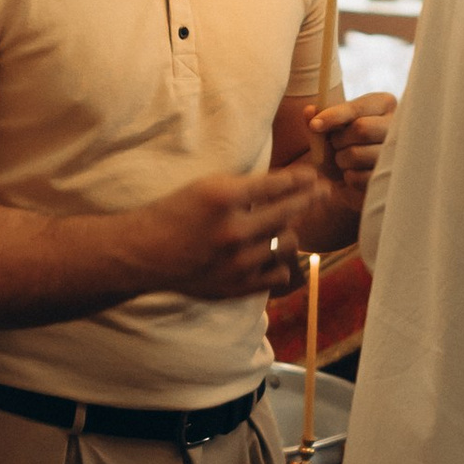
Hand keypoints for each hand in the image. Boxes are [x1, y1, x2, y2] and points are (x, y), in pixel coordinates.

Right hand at [135, 163, 328, 304]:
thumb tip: (287, 184)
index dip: (302, 179)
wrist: (142, 254)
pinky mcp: (236, 286)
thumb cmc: (172, 214)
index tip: (313, 176)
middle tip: (321, 192)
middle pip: (290, 212)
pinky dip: (280, 263)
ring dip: (290, 232)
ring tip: (285, 225)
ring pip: (287, 243)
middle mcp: (233, 231)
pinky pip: (278, 274)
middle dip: (310, 199)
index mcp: (223, 198)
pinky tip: (272, 254)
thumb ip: (245, 187)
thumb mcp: (205, 187)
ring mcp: (237, 262)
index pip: (278, 184)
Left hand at [306, 93, 395, 202]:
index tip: (314, 125)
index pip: (357, 108)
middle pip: (361, 129)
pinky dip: (348, 177)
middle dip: (338, 140)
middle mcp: (397, 125)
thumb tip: (309, 110)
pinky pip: (359, 177)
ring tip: (345, 160)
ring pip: (357, 154)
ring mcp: (398, 152)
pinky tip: (354, 173)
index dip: (333, 116)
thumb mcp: (331, 129)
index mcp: (383, 104)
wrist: (359, 174)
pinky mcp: (392, 177)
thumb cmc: (346, 144)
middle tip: (335, 145)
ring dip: (341, 160)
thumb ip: (317, 119)